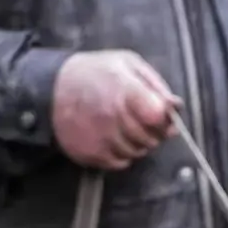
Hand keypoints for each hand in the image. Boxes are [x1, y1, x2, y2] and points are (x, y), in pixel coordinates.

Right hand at [52, 50, 179, 170]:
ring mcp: (102, 138)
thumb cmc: (94, 74)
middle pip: (151, 138)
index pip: (159, 116)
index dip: (165, 118)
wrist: (52, 90)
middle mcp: (114, 117)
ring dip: (136, 144)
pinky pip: (121, 163)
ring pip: (138, 153)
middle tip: (140, 120)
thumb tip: (175, 107)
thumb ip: (155, 86)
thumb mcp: (127, 64)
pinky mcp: (93, 155)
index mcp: (125, 90)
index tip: (161, 115)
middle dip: (152, 132)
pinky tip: (111, 137)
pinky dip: (121, 154)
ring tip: (122, 126)